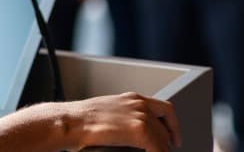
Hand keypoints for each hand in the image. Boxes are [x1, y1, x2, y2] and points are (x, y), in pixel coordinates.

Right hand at [64, 92, 181, 151]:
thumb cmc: (79, 120)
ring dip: (163, 149)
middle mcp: (139, 104)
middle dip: (168, 141)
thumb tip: (129, 132)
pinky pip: (158, 147)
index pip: (164, 109)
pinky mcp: (138, 130)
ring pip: (163, 138)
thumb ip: (123, 119)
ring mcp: (140, 116)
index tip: (174, 138)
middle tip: (167, 150)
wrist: (70, 122)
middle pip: (166, 124)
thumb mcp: (107, 113)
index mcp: (132, 98)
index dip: (172, 126)